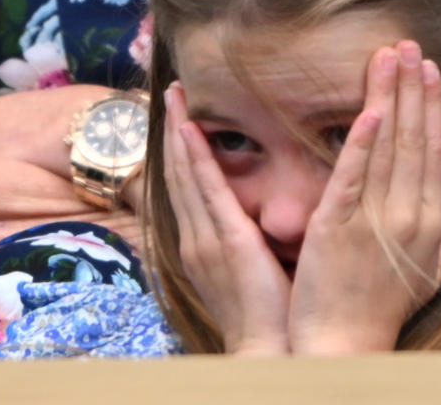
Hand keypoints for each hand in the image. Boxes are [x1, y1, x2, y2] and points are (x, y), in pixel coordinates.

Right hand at [162, 82, 290, 354]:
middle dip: (172, 130)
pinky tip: (188, 129)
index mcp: (202, 244)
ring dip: (179, 131)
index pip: (187, 187)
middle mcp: (195, 237)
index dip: (180, 151)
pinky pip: (208, 189)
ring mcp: (205, 237)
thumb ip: (248, 239)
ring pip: (186, 173)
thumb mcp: (251, 269)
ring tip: (174, 95)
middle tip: (170, 91)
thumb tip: (261, 214)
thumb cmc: (269, 314)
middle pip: (178, 173)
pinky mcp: (226, 239)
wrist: (268, 350)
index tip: (179, 118)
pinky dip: (195, 157)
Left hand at [288, 41, 440, 353]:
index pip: (433, 151)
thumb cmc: (388, 306)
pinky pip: (351, 177)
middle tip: (410, 45)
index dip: (432, 108)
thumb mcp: (433, 271)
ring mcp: (372, 219)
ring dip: (389, 98)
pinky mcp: (335, 226)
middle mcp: (406, 214)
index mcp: (429, 221)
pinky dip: (360, 142)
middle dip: (412, 89)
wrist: (347, 343)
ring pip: (385, 147)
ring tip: (390, 57)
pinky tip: (367, 110)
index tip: (430, 71)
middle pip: (412, 139)